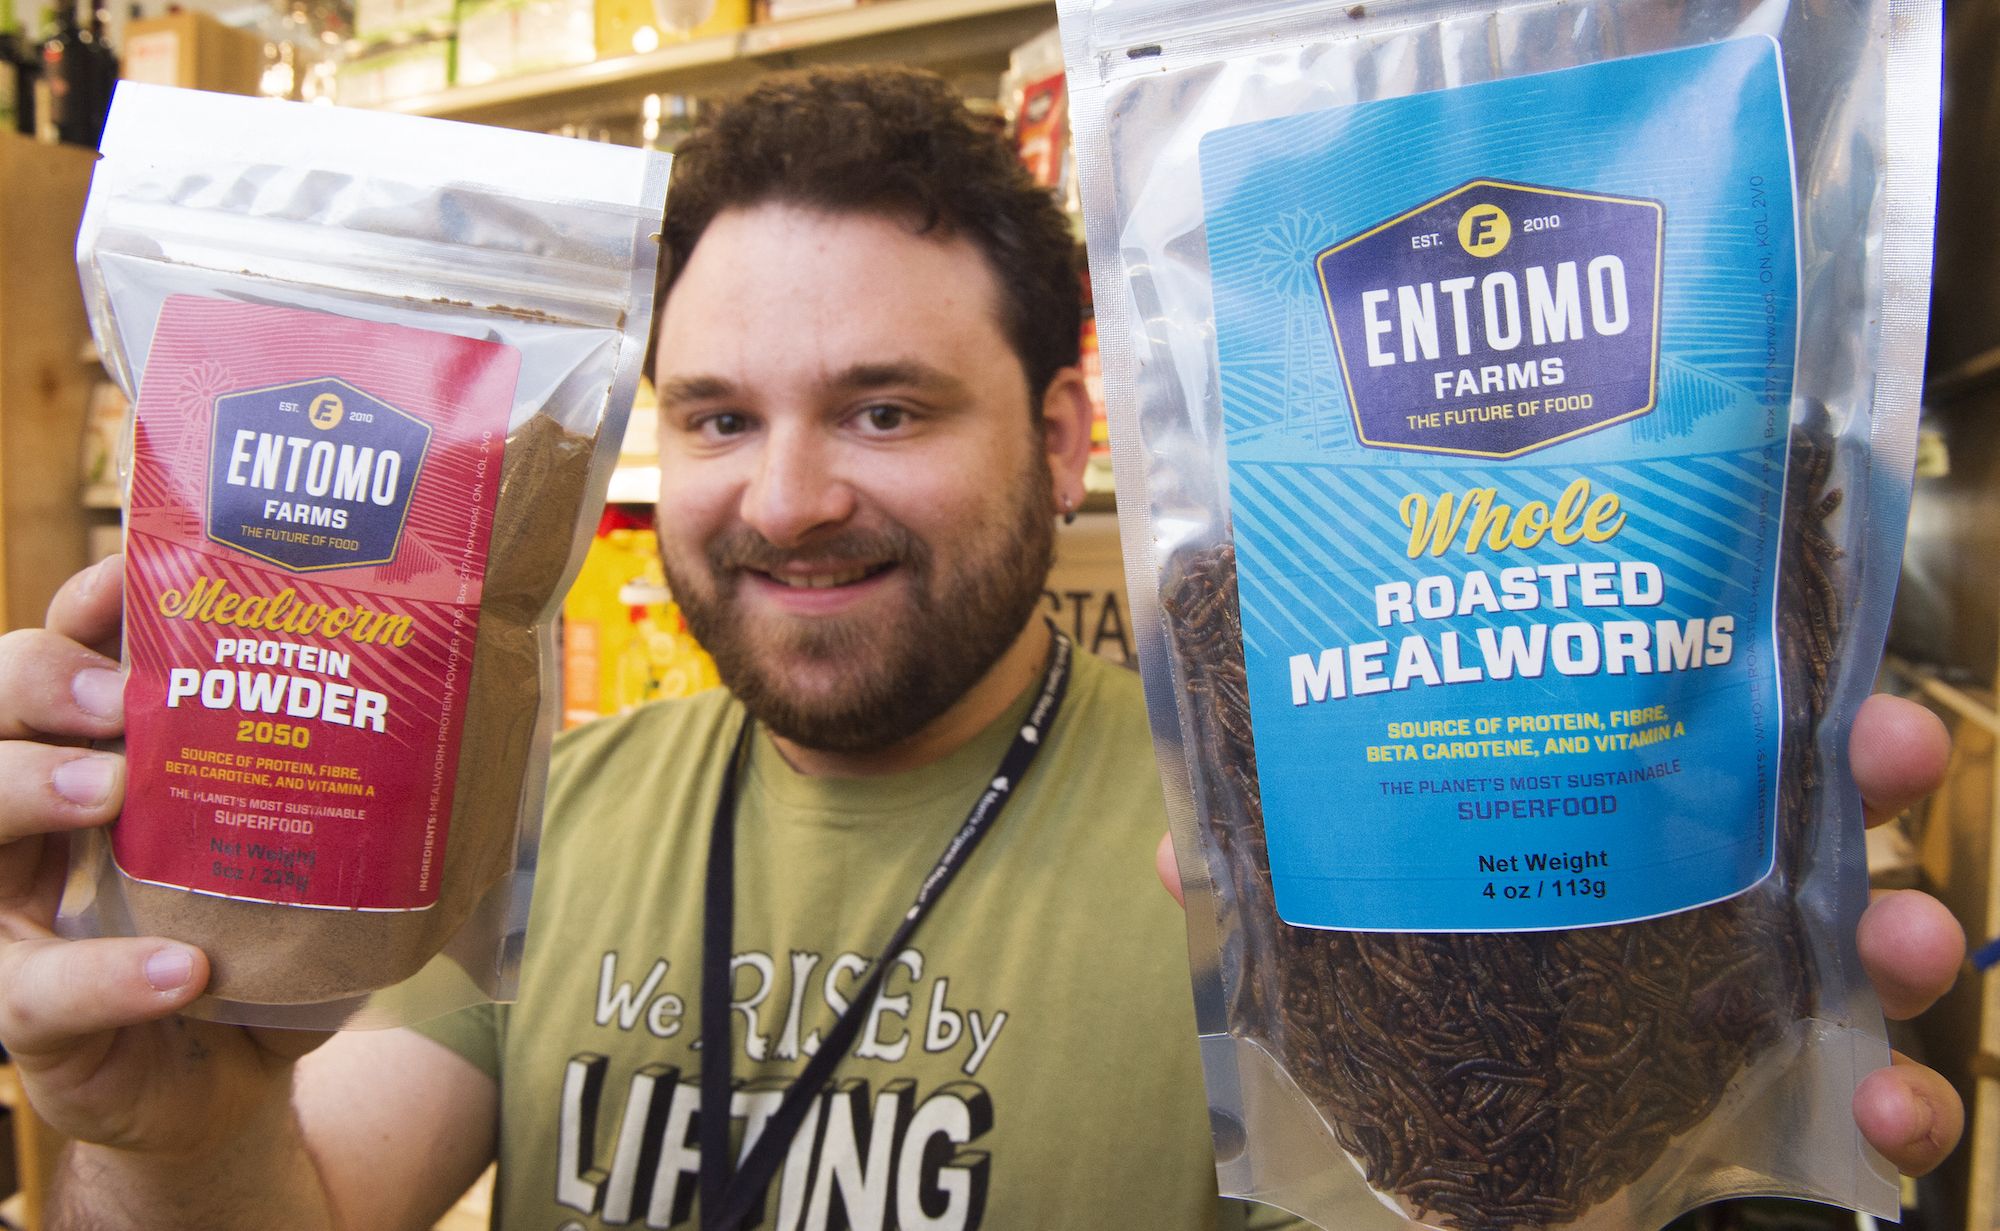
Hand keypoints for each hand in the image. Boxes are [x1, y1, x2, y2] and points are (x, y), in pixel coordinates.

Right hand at [0, 556, 325, 1157]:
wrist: (231, 1078)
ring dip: (32, 789)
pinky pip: (36, 992)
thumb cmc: (260, 937)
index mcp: (100, 755)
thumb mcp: (300, 844)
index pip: (67, 652)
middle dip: (43, 680)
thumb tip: (469, 690)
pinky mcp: (26, 1015)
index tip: (132, 574)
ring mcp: (13, 914)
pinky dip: (108, 976)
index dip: (88, 607)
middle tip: (125, 699)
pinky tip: (181, 969)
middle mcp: (35, 818)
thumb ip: (348, 774)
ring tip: (115, 791)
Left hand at [1153, 692, 1965, 1175]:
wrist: (1451, 1178)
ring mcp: (1738, 990)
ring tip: (1912, 934)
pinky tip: (1895, 1109)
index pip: (1691, 708)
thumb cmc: (1398, 1004)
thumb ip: (1267, 878)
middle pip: (1801, 801)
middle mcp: (1684, 880)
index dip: (1760, 664)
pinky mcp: (1757, 1100)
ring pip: (1862, 939)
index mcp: (1597, 798)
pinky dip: (1895, 1102)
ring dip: (1906, 929)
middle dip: (1863, 765)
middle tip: (1892, 744)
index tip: (1808, 622)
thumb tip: (1182, 852)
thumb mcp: (1323, 919)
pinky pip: (1855, 1099)